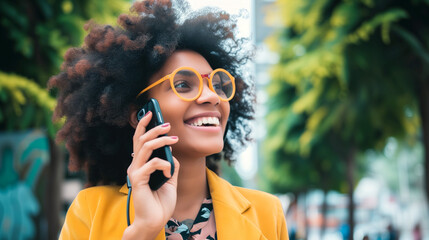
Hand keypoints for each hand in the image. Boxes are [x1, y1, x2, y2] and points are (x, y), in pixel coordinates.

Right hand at [123, 111, 179, 238]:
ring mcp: (135, 172)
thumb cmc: (160, 201)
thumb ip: (171, 165)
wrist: (155, 220)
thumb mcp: (170, 179)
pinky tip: (169, 174)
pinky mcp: (138, 180)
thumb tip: (174, 154)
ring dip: (161, 140)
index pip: (139, 140)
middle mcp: (135, 165)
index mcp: (141, 164)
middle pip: (140, 139)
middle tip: (167, 124)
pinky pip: (152, 163)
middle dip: (153, 128)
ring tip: (173, 139)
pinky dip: (164, 165)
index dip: (143, 125)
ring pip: (145, 147)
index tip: (151, 112)